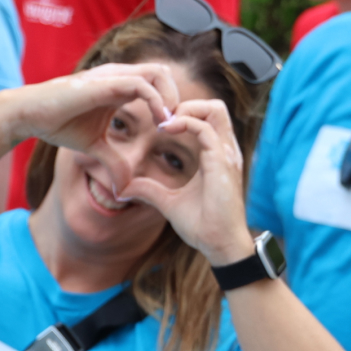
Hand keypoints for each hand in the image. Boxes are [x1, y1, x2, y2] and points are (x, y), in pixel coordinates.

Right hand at [15, 63, 179, 153]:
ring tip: (167, 123)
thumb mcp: (93, 148)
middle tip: (173, 125)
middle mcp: (119, 76)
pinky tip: (157, 122)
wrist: (29, 115)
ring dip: (170, 97)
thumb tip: (123, 189)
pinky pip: (143, 84)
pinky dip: (156, 101)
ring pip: (159, 72)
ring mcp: (113, 76)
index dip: (168, 103)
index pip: (157, 82)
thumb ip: (113, 162)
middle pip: (164, 72)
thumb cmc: (57, 124)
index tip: (168, 130)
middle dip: (176, 97)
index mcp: (119, 86)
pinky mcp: (106, 83)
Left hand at [119, 99, 254, 266]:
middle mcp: (224, 150)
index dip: (184, 114)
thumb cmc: (202, 226)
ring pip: (214, 110)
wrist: (220, 246)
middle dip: (187, 104)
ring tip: (164, 124)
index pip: (207, 117)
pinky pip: (205, 129)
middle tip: (162, 120)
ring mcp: (226, 155)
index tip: (159, 126)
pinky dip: (184, 123)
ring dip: (186, 109)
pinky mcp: (222, 163)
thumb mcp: (168, 202)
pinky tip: (165, 131)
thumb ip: (149, 190)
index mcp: (216, 155)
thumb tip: (124, 188)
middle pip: (215, 106)